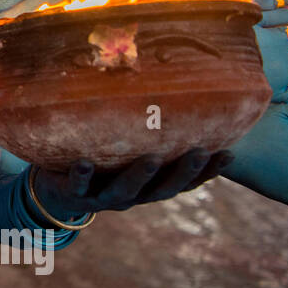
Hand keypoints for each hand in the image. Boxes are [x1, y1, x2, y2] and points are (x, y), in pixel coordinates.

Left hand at [33, 148, 230, 217]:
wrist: (57, 192)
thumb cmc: (102, 163)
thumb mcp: (127, 151)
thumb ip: (149, 134)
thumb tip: (178, 90)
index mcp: (149, 187)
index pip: (184, 182)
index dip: (207, 172)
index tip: (230, 152)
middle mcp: (131, 196)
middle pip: (161, 189)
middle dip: (182, 172)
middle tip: (200, 151)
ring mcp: (102, 197)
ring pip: (124, 191)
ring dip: (139, 176)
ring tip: (151, 158)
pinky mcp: (73, 194)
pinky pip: (77, 186)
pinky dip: (81, 175)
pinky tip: (84, 162)